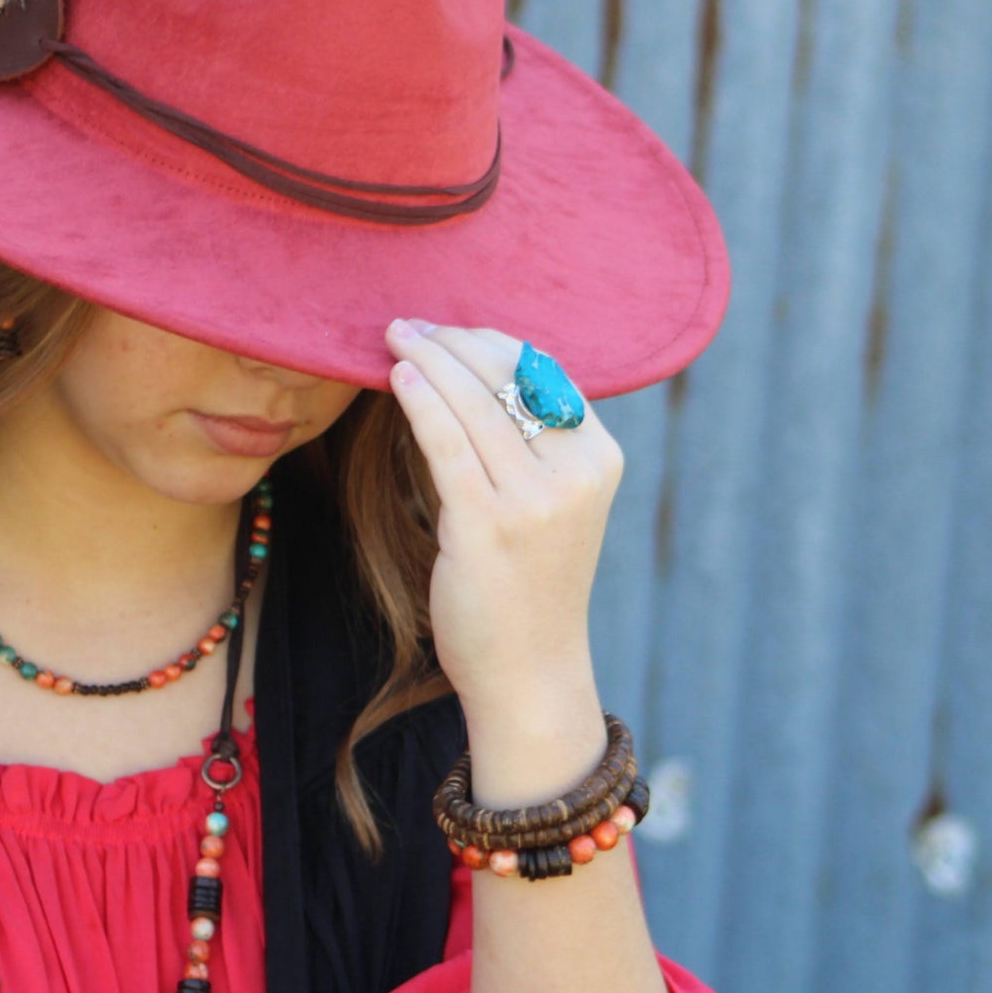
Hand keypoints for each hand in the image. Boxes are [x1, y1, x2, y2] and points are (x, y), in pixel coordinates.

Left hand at [383, 321, 622, 768]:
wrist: (529, 671)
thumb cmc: (528, 585)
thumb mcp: (550, 503)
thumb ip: (530, 443)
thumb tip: (471, 372)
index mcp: (598, 456)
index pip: (544, 369)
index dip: (489, 339)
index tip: (445, 326)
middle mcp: (575, 472)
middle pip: (507, 375)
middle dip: (451, 340)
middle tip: (407, 321)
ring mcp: (534, 499)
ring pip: (473, 401)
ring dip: (427, 359)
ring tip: (393, 336)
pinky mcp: (486, 524)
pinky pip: (446, 442)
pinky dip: (419, 400)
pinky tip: (395, 375)